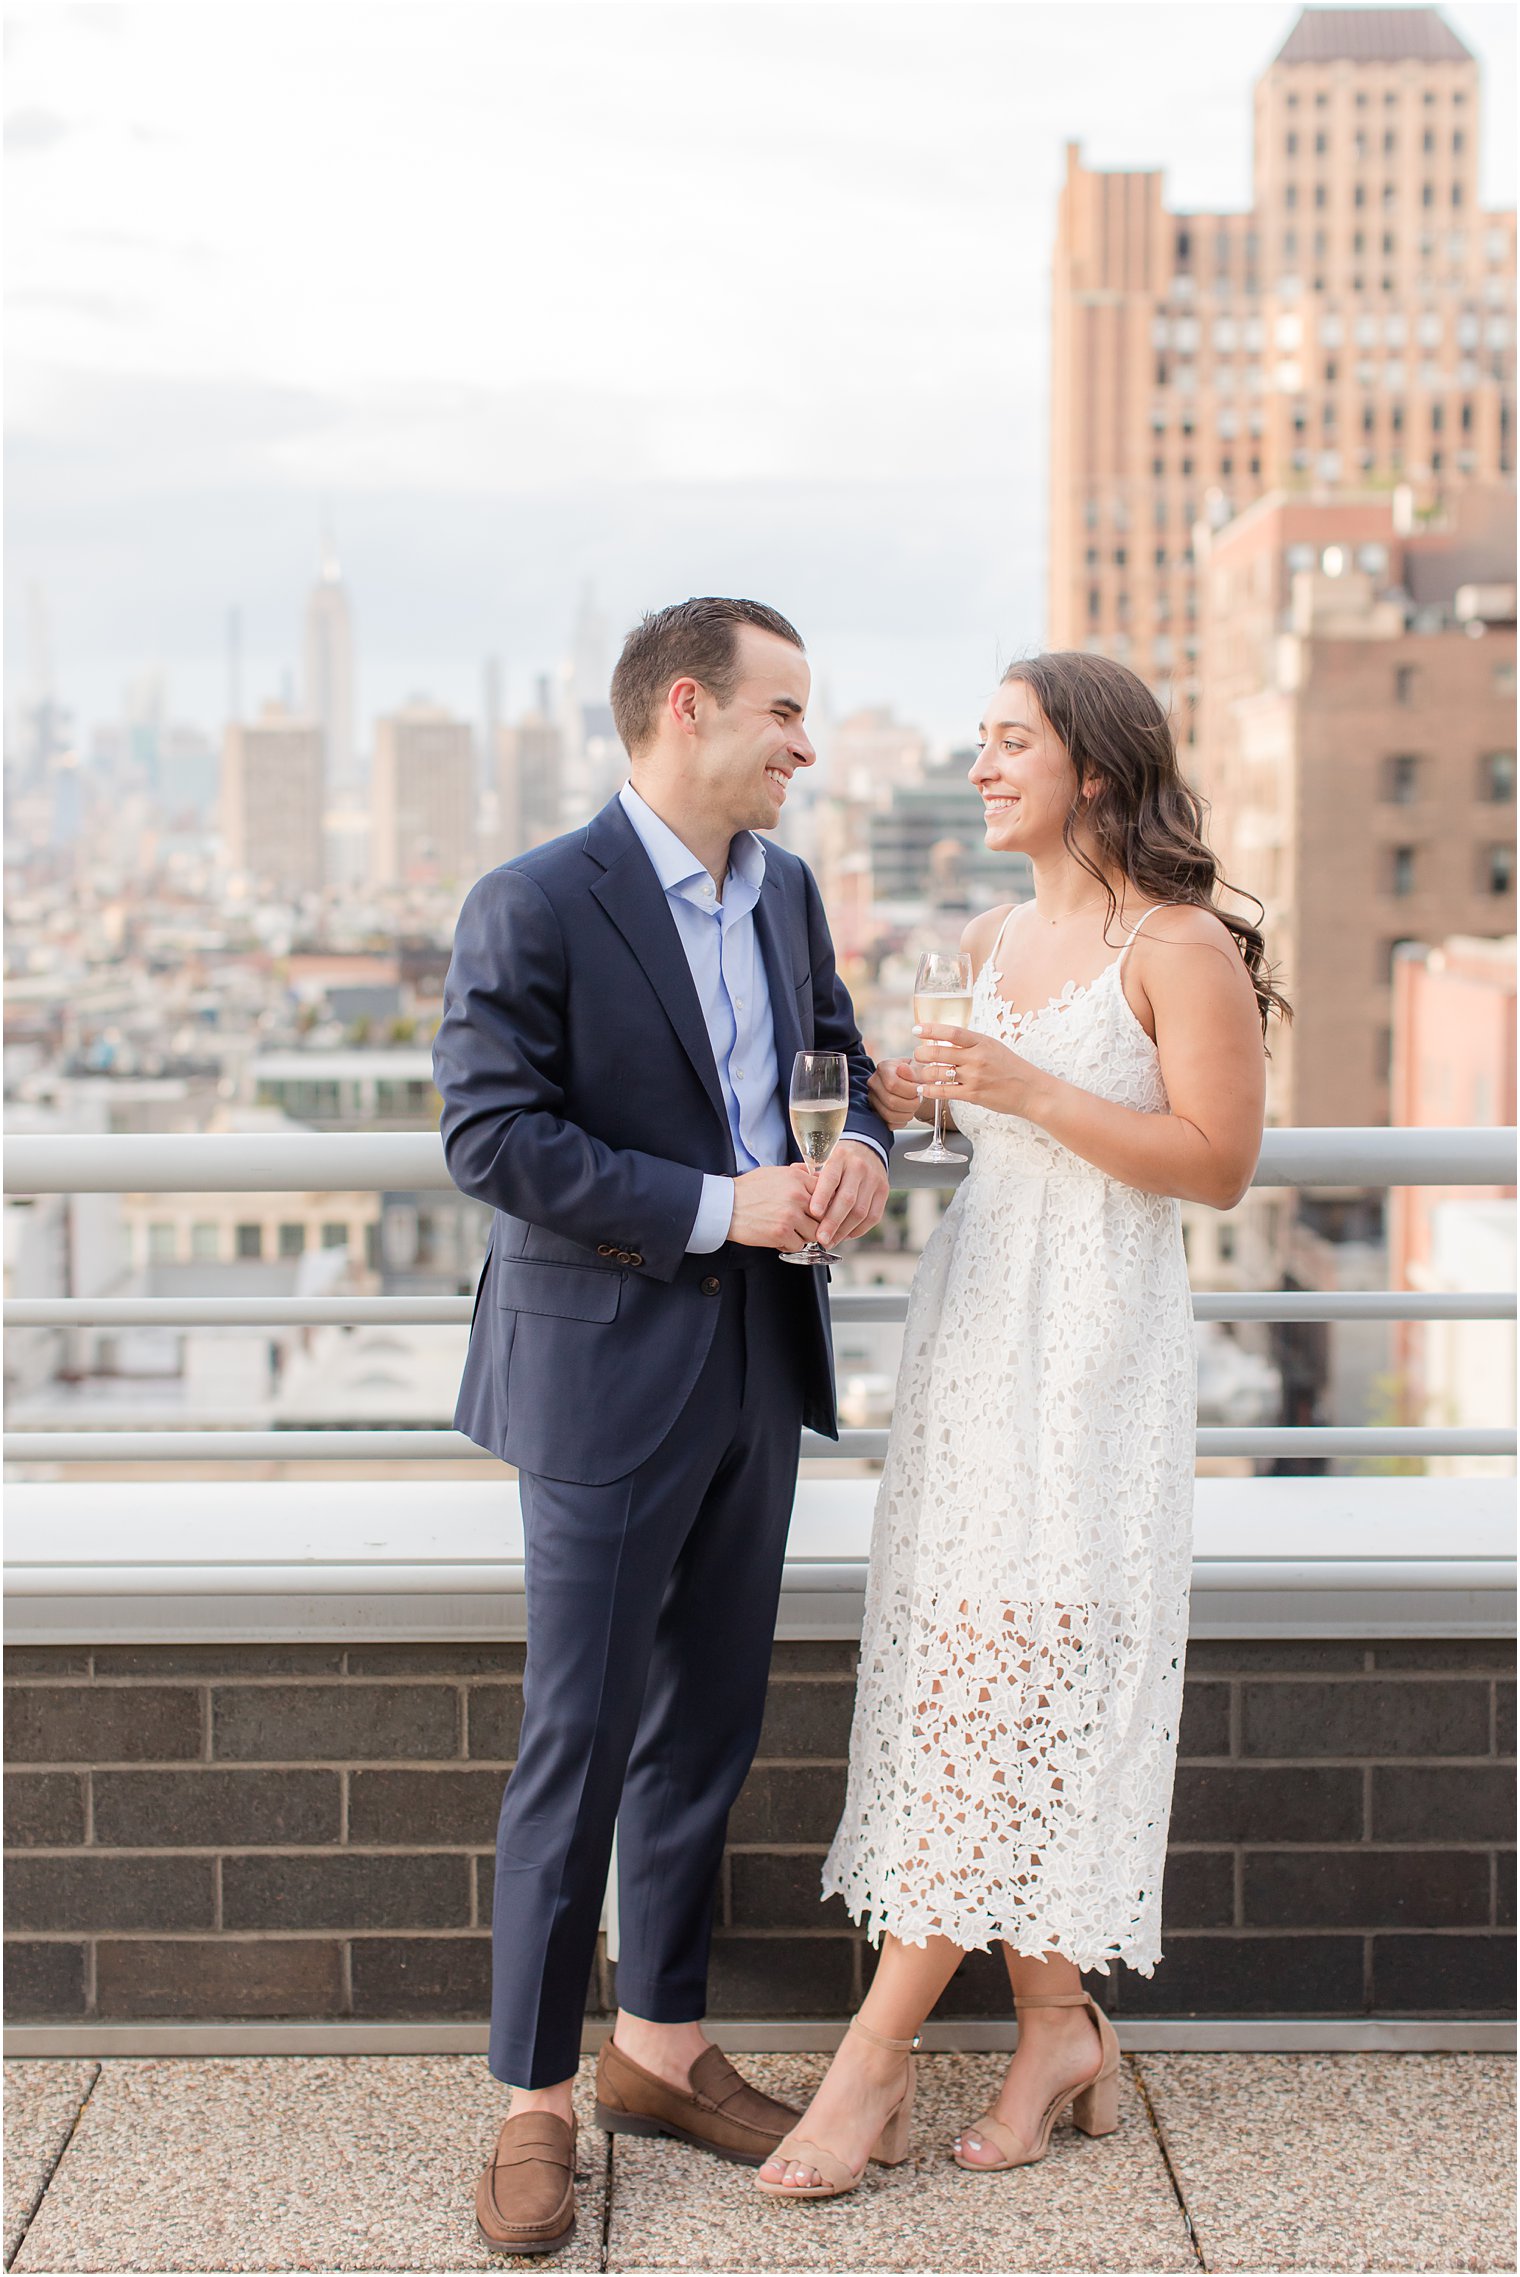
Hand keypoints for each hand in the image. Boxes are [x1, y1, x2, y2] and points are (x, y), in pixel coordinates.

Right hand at [728, 1163, 822, 1249]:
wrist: (725, 1206)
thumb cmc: (747, 1190)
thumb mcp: (774, 1172)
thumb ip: (798, 1174)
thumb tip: (817, 1176)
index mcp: (797, 1178)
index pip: (827, 1193)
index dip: (824, 1205)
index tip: (818, 1211)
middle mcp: (797, 1195)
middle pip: (824, 1215)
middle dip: (814, 1222)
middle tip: (803, 1224)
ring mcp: (790, 1215)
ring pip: (813, 1233)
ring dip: (803, 1235)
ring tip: (788, 1230)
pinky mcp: (782, 1232)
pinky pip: (798, 1245)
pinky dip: (789, 1244)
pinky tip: (778, 1236)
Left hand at [807, 1143, 890, 1246]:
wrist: (866, 1150)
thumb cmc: (838, 1161)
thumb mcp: (823, 1159)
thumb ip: (809, 1176)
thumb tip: (795, 1194)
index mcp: (839, 1157)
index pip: (831, 1178)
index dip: (822, 1197)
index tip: (814, 1213)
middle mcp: (858, 1167)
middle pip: (847, 1199)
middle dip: (833, 1222)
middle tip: (821, 1238)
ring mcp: (874, 1179)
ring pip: (861, 1211)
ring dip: (844, 1231)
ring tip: (830, 1241)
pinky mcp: (884, 1191)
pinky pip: (873, 1217)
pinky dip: (859, 1230)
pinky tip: (846, 1235)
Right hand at [867, 1058, 924, 1131]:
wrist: (910, 1083)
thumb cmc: (914, 1074)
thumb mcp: (918, 1067)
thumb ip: (914, 1070)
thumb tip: (904, 1069)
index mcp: (883, 1068)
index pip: (892, 1084)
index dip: (910, 1091)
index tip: (920, 1090)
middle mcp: (874, 1083)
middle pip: (891, 1101)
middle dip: (911, 1104)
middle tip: (919, 1100)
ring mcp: (873, 1099)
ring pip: (889, 1114)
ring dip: (907, 1114)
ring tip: (914, 1106)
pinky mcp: (875, 1112)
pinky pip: (888, 1123)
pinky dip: (902, 1121)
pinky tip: (907, 1112)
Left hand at [912, 1024, 1047, 1117]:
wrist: (1031, 1091)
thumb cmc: (1011, 1068)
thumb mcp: (994, 1047)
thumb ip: (972, 1044)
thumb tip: (947, 1039)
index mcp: (982, 1042)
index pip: (952, 1032)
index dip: (931, 1029)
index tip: (916, 1029)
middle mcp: (977, 1058)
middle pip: (939, 1052)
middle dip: (921, 1053)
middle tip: (917, 1054)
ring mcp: (974, 1077)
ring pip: (937, 1073)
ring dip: (924, 1073)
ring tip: (921, 1073)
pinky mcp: (973, 1094)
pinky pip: (944, 1091)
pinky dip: (929, 1090)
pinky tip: (923, 1089)